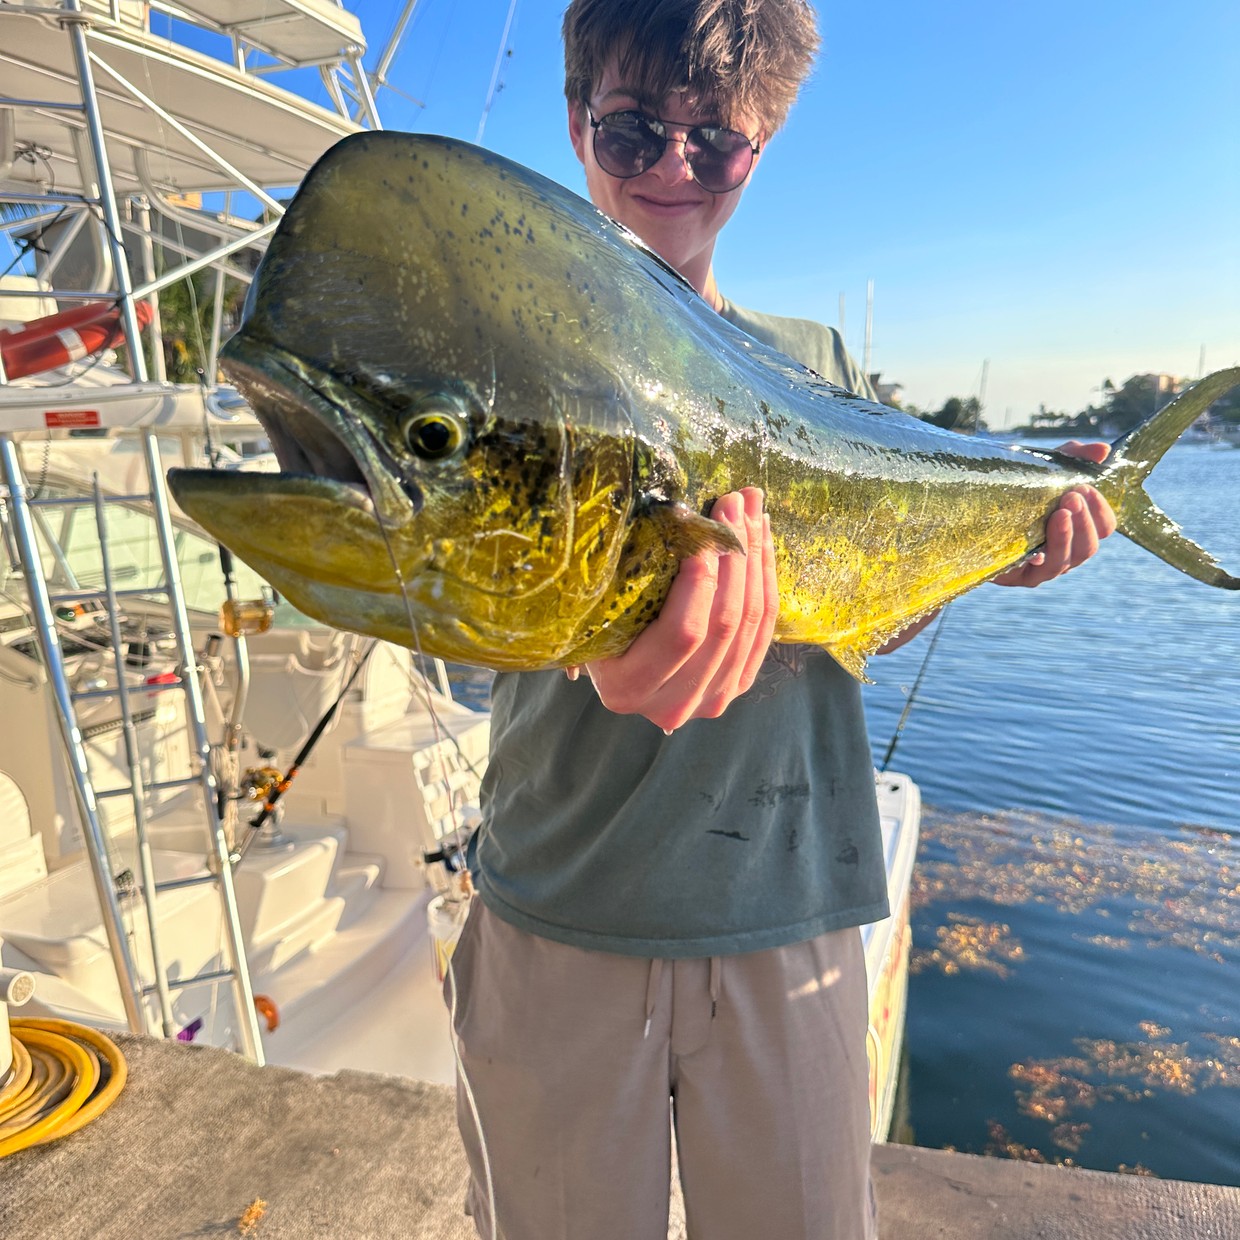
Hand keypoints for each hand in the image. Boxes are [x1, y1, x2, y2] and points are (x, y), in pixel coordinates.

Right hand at [570, 487, 777, 731]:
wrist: (617, 668)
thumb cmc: (595, 622)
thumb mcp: (597, 607)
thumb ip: (627, 580)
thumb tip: (676, 514)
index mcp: (629, 687)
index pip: (683, 631)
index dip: (701, 576)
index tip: (701, 520)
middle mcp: (672, 706)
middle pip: (724, 624)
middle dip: (735, 553)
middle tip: (735, 501)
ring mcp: (710, 702)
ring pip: (750, 623)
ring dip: (755, 558)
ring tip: (750, 510)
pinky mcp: (736, 687)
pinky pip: (763, 631)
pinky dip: (766, 581)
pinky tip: (761, 542)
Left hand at [992, 441, 1116, 586]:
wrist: (972, 509)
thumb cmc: (1016, 489)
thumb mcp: (1044, 469)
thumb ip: (1073, 458)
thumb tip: (1103, 449)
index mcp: (1078, 529)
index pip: (1104, 527)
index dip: (1100, 510)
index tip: (1086, 487)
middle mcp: (1065, 552)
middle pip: (1088, 547)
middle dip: (1084, 522)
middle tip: (1072, 497)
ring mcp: (1042, 568)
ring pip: (1064, 561)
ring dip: (1065, 537)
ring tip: (1059, 514)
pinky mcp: (1017, 576)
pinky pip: (1033, 573)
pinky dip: (1038, 561)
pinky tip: (1036, 553)